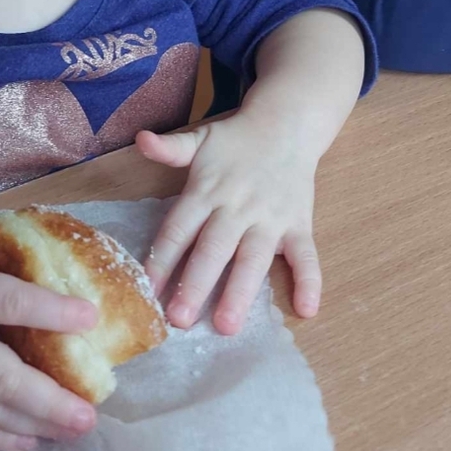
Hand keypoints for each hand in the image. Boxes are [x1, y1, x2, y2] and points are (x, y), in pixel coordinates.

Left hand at [137, 111, 320, 334]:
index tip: (147, 291)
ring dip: (241, 292)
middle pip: (213, 249)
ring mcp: (270, 218)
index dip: (161, 260)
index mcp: (207, 190)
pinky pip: (306, 255)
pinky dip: (310, 281)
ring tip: (227, 325)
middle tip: (180, 320)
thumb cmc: (235, 140)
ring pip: (254, 259)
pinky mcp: (299, 224)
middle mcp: (237, 207)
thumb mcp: (200, 139)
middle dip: (196, 285)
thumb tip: (140, 139)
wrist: (287, 124)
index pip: (179, 229)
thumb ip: (170, 148)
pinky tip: (306, 309)